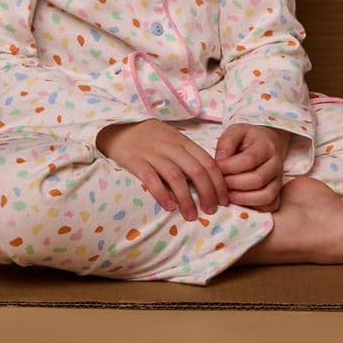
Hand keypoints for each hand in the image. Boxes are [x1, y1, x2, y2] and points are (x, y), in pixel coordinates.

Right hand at [95, 120, 229, 220]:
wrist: (118, 127)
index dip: (219, 183)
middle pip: (196, 171)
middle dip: (207, 193)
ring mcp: (153, 153)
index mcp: (184, 142)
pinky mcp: (135, 161)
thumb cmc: (150, 137)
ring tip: (191, 215)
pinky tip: (169, 206)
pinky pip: (151, 178)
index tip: (223, 200)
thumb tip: (210, 180)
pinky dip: (162, 193)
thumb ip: (189, 156)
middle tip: (211, 211)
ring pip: (176, 177)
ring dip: (186, 199)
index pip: (208, 162)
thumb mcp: (173, 140)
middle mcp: (171, 147)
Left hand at [213, 124, 292, 211]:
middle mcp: (277, 164)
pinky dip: (254, 206)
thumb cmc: (247, 139)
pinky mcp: (278, 192)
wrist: (266, 143)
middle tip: (218, 183)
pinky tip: (238, 199)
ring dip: (242, 198)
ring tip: (226, 194)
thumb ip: (226, 142)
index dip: (229, 166)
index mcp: (267, 146)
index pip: (249, 160)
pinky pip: (270, 205)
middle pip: (257, 180)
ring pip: (266, 196)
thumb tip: (219, 161)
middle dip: (233, 184)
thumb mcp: (236, 131)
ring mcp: (279, 180)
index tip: (216, 167)